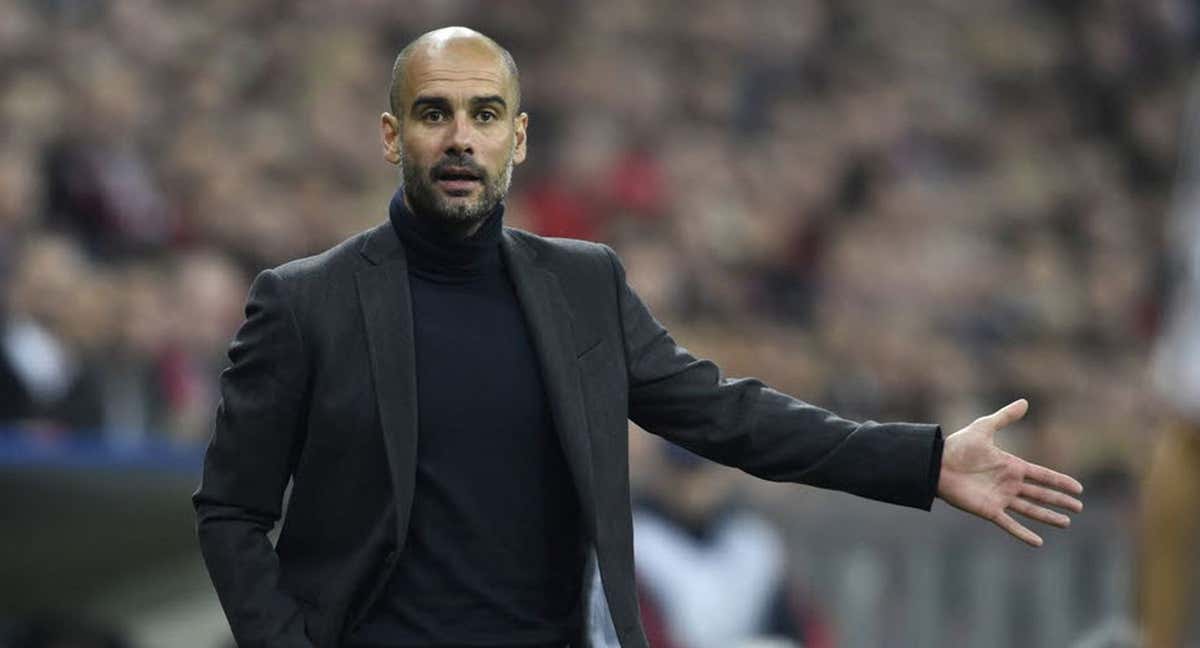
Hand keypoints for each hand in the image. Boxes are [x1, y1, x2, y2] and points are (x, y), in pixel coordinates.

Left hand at [936, 399, 1083, 546]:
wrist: (937, 464)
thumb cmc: (958, 446)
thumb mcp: (984, 428)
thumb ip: (1004, 417)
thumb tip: (1024, 401)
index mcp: (1011, 466)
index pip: (1043, 475)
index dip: (1060, 482)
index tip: (1078, 489)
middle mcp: (1009, 484)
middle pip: (1041, 494)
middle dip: (1060, 501)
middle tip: (1079, 508)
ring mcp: (1000, 498)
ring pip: (1030, 510)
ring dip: (1048, 517)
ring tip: (1066, 523)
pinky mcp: (989, 510)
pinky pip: (1010, 524)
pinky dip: (1023, 534)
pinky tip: (1038, 542)